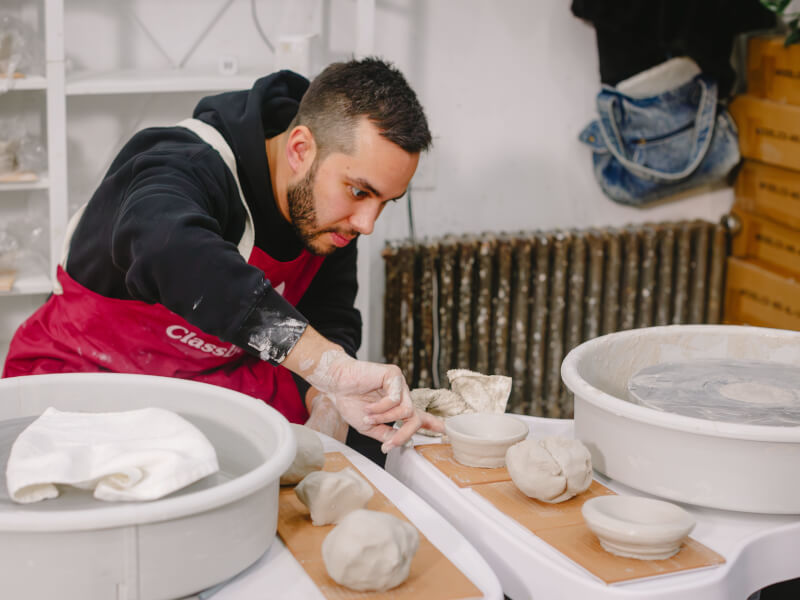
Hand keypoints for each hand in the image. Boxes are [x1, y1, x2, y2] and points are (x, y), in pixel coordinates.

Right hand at [305, 349, 443, 451]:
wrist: (337, 384)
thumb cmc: (350, 402)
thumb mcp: (369, 426)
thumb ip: (386, 434)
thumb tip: (403, 443)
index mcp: (397, 407)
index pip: (418, 417)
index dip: (431, 423)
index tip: (444, 430)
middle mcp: (402, 395)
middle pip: (414, 418)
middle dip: (404, 433)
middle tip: (390, 443)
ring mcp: (400, 384)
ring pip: (406, 410)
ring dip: (385, 418)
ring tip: (369, 415)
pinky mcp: (394, 375)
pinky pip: (396, 398)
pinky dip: (381, 407)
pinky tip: (368, 406)